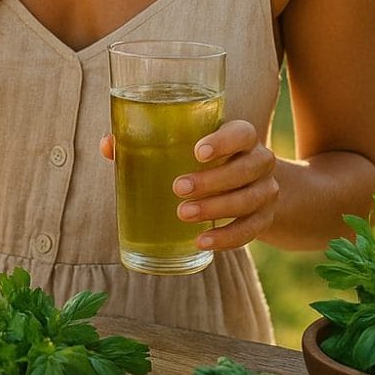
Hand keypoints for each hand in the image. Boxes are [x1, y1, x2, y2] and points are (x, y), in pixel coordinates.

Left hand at [100, 119, 277, 250]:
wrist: (249, 186)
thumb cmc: (203, 159)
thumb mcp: (185, 145)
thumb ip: (147, 141)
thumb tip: (108, 144)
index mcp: (242, 136)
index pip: (242, 133)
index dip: (224, 141)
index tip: (197, 152)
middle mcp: (260, 161)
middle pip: (246, 169)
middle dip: (212, 180)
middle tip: (178, 188)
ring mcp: (266, 191)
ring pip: (249, 200)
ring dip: (216, 209)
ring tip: (183, 214)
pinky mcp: (264, 219)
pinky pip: (250, 230)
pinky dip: (226, 238)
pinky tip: (202, 241)